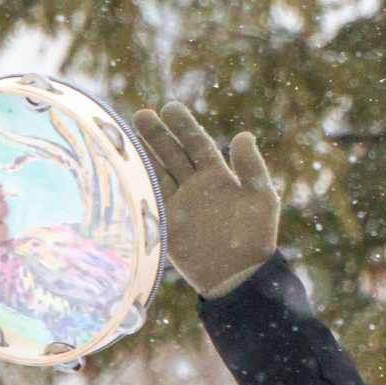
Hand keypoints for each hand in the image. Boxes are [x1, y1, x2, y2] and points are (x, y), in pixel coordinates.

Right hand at [133, 104, 279, 298]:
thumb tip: (244, 135)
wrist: (238, 276)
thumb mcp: (260, 199)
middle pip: (172, 154)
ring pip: (157, 172)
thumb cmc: (255, 237)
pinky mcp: (166, 223)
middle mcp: (195, 186)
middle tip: (141, 115)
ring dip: (144, 155)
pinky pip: (149, 198)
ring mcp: (179, 203)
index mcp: (218, 176)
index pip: (197, 144)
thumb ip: (251, 168)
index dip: (183, 127)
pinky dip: (137, 183)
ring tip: (127, 133)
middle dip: (157, 135)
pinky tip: (125, 168)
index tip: (168, 108)